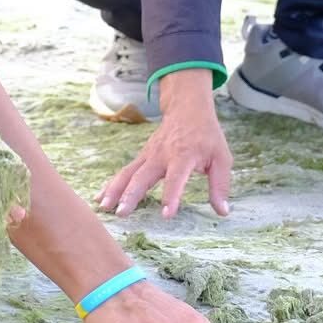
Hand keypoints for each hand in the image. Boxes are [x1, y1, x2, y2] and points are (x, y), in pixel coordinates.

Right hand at [97, 73, 232, 217]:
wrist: (187, 108)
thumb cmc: (207, 136)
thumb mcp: (222, 158)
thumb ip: (220, 185)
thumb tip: (222, 212)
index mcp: (184, 156)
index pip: (176, 178)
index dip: (171, 196)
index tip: (166, 214)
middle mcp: (162, 155)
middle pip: (143, 176)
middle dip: (131, 194)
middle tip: (122, 212)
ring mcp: (148, 155)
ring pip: (128, 173)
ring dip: (115, 190)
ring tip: (104, 207)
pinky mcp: (142, 157)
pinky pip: (124, 172)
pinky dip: (111, 185)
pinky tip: (100, 199)